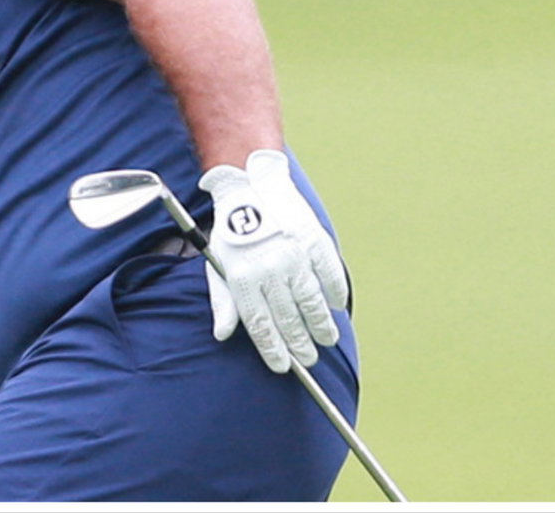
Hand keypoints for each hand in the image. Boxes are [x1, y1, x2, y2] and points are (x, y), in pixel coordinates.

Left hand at [198, 149, 348, 372]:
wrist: (251, 188)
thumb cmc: (232, 235)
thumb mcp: (218, 266)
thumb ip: (223, 302)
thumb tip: (223, 334)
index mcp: (242, 277)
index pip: (260, 325)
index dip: (273, 350)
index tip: (283, 366)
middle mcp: (269, 269)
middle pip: (288, 318)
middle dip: (300, 344)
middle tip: (309, 359)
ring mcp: (293, 255)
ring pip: (312, 302)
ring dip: (321, 326)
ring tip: (326, 340)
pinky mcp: (313, 241)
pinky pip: (329, 275)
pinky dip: (335, 293)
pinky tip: (336, 307)